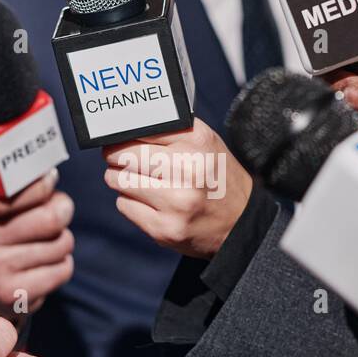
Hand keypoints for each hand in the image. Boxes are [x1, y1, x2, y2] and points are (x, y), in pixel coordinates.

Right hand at [0, 170, 73, 321]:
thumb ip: (19, 186)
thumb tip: (50, 175)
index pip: (17, 187)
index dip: (42, 185)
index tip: (48, 183)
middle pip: (51, 217)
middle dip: (62, 212)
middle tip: (58, 213)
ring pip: (61, 243)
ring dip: (62, 241)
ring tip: (45, 244)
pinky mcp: (13, 294)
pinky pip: (63, 269)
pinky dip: (62, 265)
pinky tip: (44, 266)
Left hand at [102, 118, 251, 258]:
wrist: (240, 223)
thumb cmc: (216, 177)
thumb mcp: (204, 143)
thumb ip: (168, 131)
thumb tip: (123, 128)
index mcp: (197, 142)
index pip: (140, 129)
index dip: (125, 135)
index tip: (121, 139)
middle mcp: (187, 170)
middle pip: (123, 154)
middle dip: (117, 156)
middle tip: (124, 160)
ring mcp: (175, 203)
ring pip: (118, 180)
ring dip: (121, 179)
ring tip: (139, 180)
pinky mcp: (163, 229)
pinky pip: (123, 205)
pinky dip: (130, 202)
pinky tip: (149, 202)